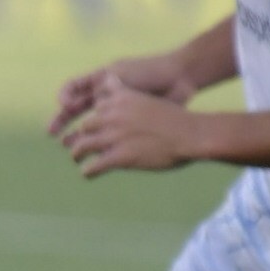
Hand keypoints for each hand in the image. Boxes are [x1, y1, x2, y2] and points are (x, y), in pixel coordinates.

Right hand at [48, 53, 193, 137]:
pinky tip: (95, 153)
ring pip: (90, 125)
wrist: (179, 79)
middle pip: (76, 109)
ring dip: (79, 136)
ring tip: (73, 149)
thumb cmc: (149, 72)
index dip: (64, 98)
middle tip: (53, 134)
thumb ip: (91, 88)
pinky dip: (100, 145)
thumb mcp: (119, 74)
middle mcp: (105, 96)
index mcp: (100, 81)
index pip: (72, 89)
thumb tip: (66, 102)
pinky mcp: (128, 124)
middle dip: (63, 121)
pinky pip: (109, 136)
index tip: (65, 106)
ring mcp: (116, 111)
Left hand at [61, 82, 199, 176]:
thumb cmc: (175, 118)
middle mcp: (113, 115)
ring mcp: (114, 136)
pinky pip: (93, 166)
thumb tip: (119, 96)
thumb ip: (129, 98)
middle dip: (83, 136)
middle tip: (81, 144)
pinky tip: (88, 174)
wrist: (192, 134)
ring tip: (77, 159)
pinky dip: (87, 171)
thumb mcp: (148, 98)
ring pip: (82, 146)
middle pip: (86, 126)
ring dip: (77, 154)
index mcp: (121, 99)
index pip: (95, 107)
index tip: (93, 126)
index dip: (96, 118)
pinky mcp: (119, 156)